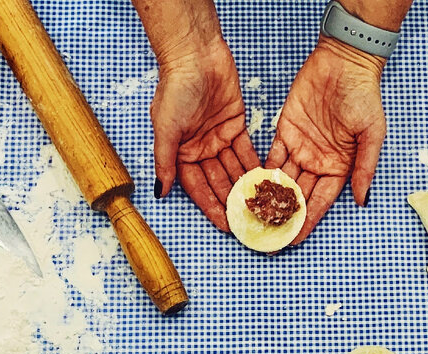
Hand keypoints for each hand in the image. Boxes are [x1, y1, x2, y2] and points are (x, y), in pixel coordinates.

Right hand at [151, 41, 258, 230]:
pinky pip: (247, 151)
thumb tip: (161, 190)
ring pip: (234, 168)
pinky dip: (255, 165)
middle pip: (218, 181)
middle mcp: (200, 148)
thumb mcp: (165, 128)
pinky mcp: (236, 125)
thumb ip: (165, 160)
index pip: (197, 186)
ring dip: (246, 186)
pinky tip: (266, 181)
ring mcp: (219, 138)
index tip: (224, 224)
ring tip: (261, 205)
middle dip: (231, 200)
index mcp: (181, 152)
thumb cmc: (174, 89)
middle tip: (248, 220)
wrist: (195, 55)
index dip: (210, 205)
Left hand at [267, 37, 386, 244]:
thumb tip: (361, 200)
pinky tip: (249, 189)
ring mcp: (300, 147)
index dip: (307, 220)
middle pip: (298, 195)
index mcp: (339, 167)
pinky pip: (271, 157)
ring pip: (282, 180)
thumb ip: (365, 168)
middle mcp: (317, 162)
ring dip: (269, 199)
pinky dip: (260, 173)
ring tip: (254, 218)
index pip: (320, 200)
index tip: (294, 239)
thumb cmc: (364, 96)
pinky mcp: (284, 130)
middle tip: (267, 236)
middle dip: (284, 217)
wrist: (345, 62)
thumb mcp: (372, 135)